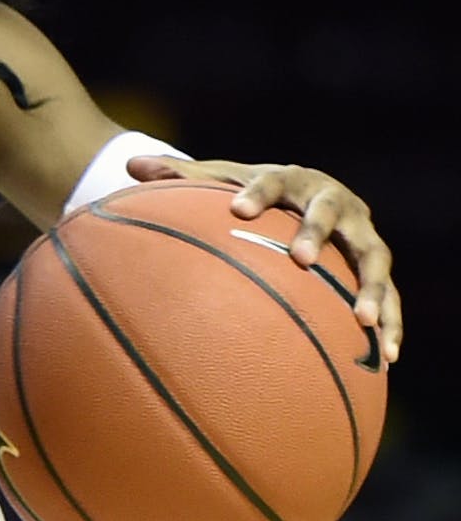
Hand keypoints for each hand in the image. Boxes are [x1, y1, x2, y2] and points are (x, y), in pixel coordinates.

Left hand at [128, 156, 400, 363]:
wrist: (305, 192)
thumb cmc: (253, 192)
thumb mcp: (219, 180)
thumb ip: (180, 176)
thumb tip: (130, 164)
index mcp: (290, 179)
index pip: (271, 180)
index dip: (256, 192)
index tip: (236, 208)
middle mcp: (332, 200)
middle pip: (329, 212)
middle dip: (315, 233)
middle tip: (298, 259)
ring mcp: (360, 232)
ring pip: (373, 256)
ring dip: (372, 288)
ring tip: (363, 321)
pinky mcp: (374, 263)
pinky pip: (389, 295)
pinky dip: (390, 321)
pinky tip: (388, 357)